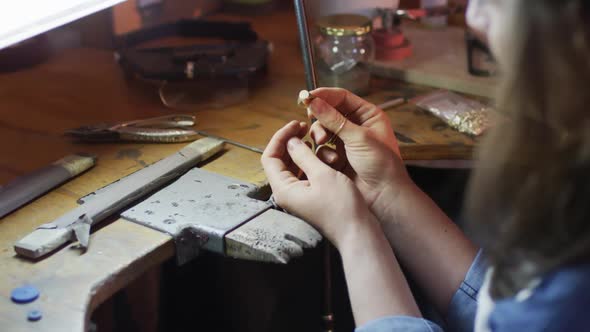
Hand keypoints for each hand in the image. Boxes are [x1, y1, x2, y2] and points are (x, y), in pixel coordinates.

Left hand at [261, 120, 375, 247]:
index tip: (295, 124)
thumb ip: (304, 156)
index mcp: (283, 189)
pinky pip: (304, 174)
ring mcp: (299, 196)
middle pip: (279, 161)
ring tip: (312, 138)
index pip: (269, 157)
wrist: (357, 231)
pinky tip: (320, 153)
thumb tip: (291, 141)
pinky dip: (309, 161)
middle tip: (303, 128)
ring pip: (292, 167)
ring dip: (300, 151)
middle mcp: (287, 193)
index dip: (280, 137)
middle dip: (289, 142)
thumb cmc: (341, 207)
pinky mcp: (310, 197)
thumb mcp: (322, 175)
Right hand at [307, 88, 412, 211]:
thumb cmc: (382, 165)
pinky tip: (333, 161)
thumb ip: (333, 119)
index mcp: (367, 115)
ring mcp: (346, 142)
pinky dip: (324, 154)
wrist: (384, 196)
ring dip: (320, 137)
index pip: (341, 97)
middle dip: (320, 120)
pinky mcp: (337, 157)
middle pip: (328, 113)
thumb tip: (314, 102)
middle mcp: (356, 126)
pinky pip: (322, 149)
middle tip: (312, 121)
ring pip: (322, 131)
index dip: (323, 96)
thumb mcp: (358, 137)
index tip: (306, 97)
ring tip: (323, 143)